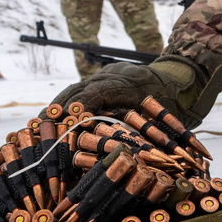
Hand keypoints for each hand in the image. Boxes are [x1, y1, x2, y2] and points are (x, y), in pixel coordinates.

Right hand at [46, 57, 221, 129]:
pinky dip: (64, 106)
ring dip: (57, 108)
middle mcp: (114, 75)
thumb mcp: (170, 113)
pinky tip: (50, 121)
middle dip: (60, 108)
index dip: (81, 105)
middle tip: (40, 127)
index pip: (99, 91)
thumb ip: (151, 125)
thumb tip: (131, 146)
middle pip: (80, 89)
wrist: (183, 77)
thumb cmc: (180, 100)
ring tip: (38, 127)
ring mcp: (106, 76)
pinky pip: (79, 92)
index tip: (67, 118)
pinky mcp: (102, 81)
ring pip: (75, 90)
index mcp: (131, 80)